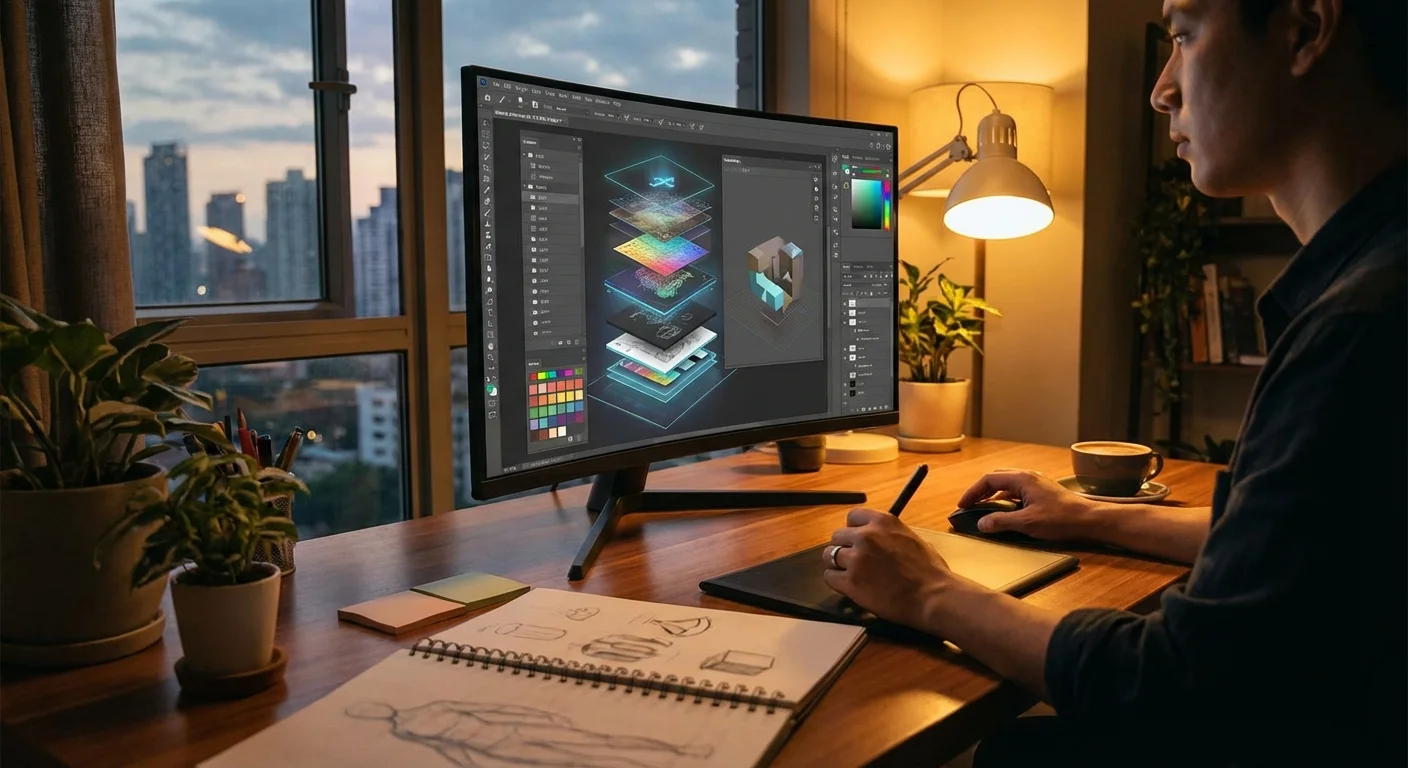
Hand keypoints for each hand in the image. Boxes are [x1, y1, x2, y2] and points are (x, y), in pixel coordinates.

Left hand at [822, 508, 951, 629]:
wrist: (933, 596)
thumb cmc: (930, 571)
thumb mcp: (912, 538)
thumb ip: (891, 534)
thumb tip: (882, 538)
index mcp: (883, 522)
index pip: (852, 516)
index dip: (853, 530)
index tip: (857, 540)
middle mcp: (866, 536)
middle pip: (838, 536)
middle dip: (845, 548)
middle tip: (855, 561)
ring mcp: (856, 558)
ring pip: (829, 556)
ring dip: (838, 565)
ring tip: (850, 574)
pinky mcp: (850, 581)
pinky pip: (830, 577)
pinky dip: (837, 582)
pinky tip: (849, 587)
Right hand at [956, 469, 1102, 540]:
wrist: (1090, 520)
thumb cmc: (1061, 519)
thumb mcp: (1027, 523)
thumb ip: (1001, 522)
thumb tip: (981, 523)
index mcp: (1022, 479)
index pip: (988, 480)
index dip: (972, 492)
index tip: (962, 505)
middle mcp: (1028, 476)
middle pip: (996, 478)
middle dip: (980, 490)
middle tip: (970, 505)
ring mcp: (1036, 482)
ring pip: (1007, 484)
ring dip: (993, 495)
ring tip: (983, 508)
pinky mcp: (1042, 491)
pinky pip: (1017, 490)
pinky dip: (1005, 499)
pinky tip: (1005, 512)